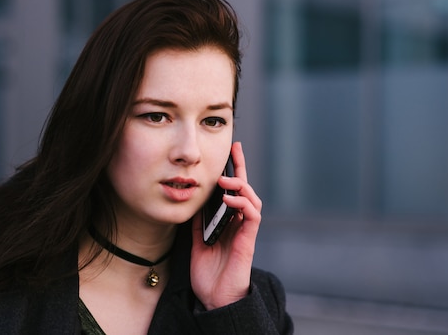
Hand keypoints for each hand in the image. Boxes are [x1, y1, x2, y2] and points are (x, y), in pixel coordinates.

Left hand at [190, 141, 262, 309]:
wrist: (215, 298)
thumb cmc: (208, 272)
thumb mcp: (197, 240)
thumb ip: (199, 221)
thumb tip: (194, 200)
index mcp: (228, 220)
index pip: (232, 191)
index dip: (232, 170)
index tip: (229, 151)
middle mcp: (239, 222)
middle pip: (245, 189)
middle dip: (241, 167)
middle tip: (235, 149)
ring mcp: (246, 230)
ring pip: (252, 199)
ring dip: (240, 185)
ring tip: (225, 180)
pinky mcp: (249, 240)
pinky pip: (252, 216)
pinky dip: (243, 204)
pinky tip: (228, 199)